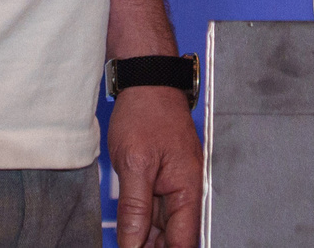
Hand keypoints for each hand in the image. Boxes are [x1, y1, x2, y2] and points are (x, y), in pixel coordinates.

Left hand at [109, 83, 202, 247]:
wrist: (146, 82)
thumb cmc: (146, 112)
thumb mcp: (135, 164)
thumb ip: (136, 208)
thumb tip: (132, 243)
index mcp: (188, 187)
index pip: (183, 241)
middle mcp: (187, 188)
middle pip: (175, 236)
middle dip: (152, 246)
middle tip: (127, 246)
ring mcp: (176, 183)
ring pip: (164, 226)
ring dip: (145, 236)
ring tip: (125, 239)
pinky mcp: (164, 177)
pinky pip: (157, 209)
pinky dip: (143, 221)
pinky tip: (128, 228)